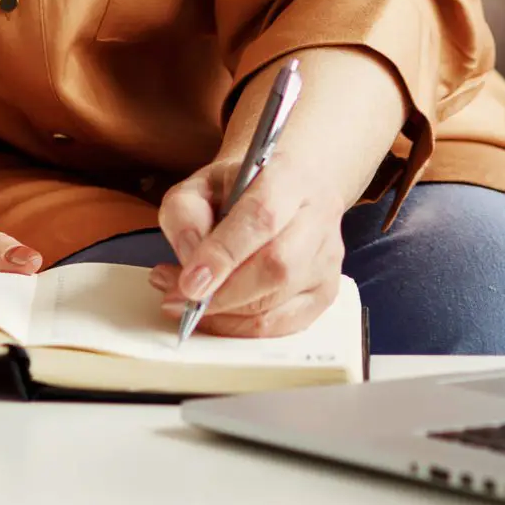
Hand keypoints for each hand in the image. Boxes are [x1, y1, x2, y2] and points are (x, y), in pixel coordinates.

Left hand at [150, 140, 348, 338]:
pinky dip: (242, 328)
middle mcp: (318, 218)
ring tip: (186, 301)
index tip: (190, 283)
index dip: (224, 254)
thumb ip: (186, 212)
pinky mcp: (326, 290)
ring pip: (279, 303)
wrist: (296, 182)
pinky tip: (216, 314)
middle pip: (277, 267)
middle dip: (222, 294)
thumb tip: (191, 260)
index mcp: (290, 176)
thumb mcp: (203, 180)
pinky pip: (282, 325)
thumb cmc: (245, 184)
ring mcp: (327, 258)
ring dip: (225, 314)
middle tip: (177, 297)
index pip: (262, 217)